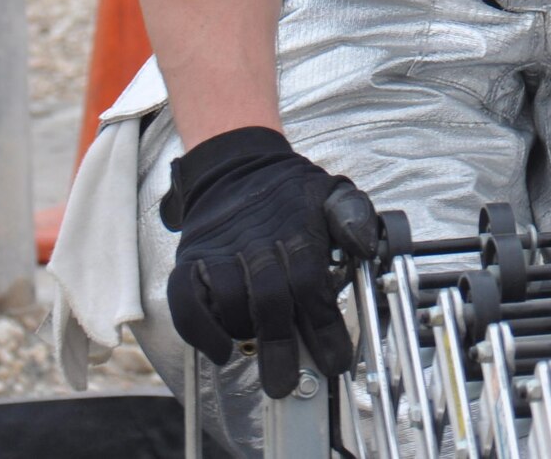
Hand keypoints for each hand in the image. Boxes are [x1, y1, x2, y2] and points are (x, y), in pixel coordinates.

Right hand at [162, 125, 382, 397]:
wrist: (238, 166)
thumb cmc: (290, 192)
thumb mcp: (333, 193)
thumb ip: (354, 217)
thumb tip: (365, 246)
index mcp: (296, 234)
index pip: (312, 286)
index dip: (324, 327)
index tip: (335, 362)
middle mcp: (257, 246)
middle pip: (270, 302)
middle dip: (281, 348)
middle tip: (286, 384)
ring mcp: (220, 255)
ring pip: (230, 304)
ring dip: (245, 333)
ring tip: (258, 350)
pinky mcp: (191, 262)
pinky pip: (185, 302)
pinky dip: (199, 330)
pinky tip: (219, 349)